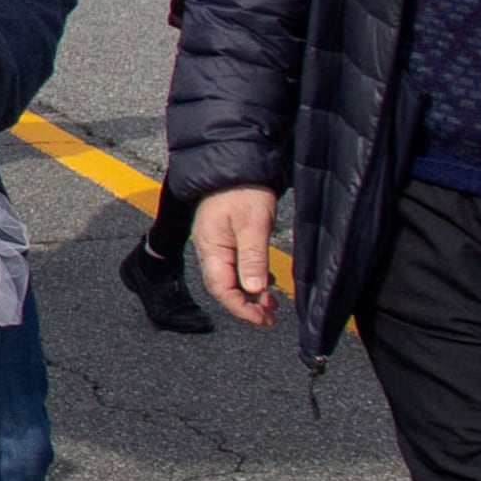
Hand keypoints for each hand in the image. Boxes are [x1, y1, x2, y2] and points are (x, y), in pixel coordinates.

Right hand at [190, 187, 280, 327]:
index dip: (241, 308)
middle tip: (271, 314)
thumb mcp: (253, 224)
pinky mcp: (225, 237)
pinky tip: (264, 279)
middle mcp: (209, 248)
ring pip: (230, 278)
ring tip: (271, 301)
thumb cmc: (243, 190)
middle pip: (224, 287)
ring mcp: (216, 243)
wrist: (236, 162)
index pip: (222, 289)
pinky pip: (234, 265)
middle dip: (246, 305)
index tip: (263, 318)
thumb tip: (253, 289)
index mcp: (211, 247)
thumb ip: (252, 258)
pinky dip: (249, 277)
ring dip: (249, 293)